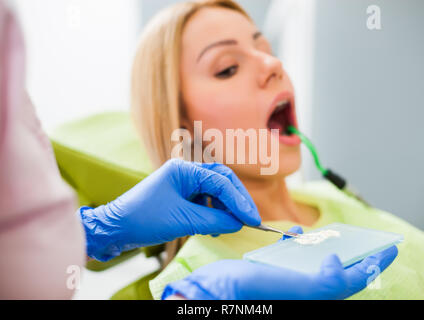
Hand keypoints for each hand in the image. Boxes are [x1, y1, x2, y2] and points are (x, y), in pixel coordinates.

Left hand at [79, 159, 260, 260]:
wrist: (116, 228)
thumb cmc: (144, 219)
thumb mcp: (183, 220)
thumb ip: (215, 220)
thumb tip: (239, 223)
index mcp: (184, 170)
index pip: (221, 182)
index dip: (239, 201)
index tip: (253, 219)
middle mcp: (185, 171)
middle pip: (221, 180)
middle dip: (236, 200)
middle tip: (250, 218)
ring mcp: (182, 183)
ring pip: (214, 191)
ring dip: (225, 208)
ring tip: (230, 225)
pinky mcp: (180, 195)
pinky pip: (204, 201)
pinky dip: (213, 212)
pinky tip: (215, 227)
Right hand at [162, 226, 397, 299]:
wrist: (210, 293)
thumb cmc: (249, 294)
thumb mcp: (295, 289)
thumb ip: (326, 283)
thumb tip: (337, 263)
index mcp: (314, 297)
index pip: (354, 281)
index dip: (375, 263)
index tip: (391, 248)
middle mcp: (302, 291)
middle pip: (337, 273)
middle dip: (353, 255)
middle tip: (366, 241)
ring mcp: (286, 281)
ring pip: (313, 263)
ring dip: (323, 246)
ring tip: (330, 234)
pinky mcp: (268, 273)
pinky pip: (287, 256)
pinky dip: (292, 243)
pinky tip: (290, 235)